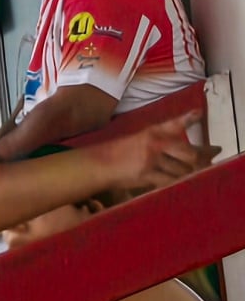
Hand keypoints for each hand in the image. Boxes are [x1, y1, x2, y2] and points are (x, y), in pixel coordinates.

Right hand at [85, 114, 213, 196]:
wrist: (98, 164)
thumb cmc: (120, 153)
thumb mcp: (139, 140)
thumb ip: (162, 144)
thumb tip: (192, 155)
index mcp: (152, 132)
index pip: (173, 124)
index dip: (188, 118)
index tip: (198, 113)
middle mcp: (153, 143)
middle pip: (188, 153)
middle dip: (197, 163)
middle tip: (203, 167)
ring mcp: (150, 159)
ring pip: (182, 170)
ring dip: (185, 177)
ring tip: (185, 178)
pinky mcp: (146, 174)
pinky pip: (170, 182)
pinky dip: (175, 185)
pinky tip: (175, 187)